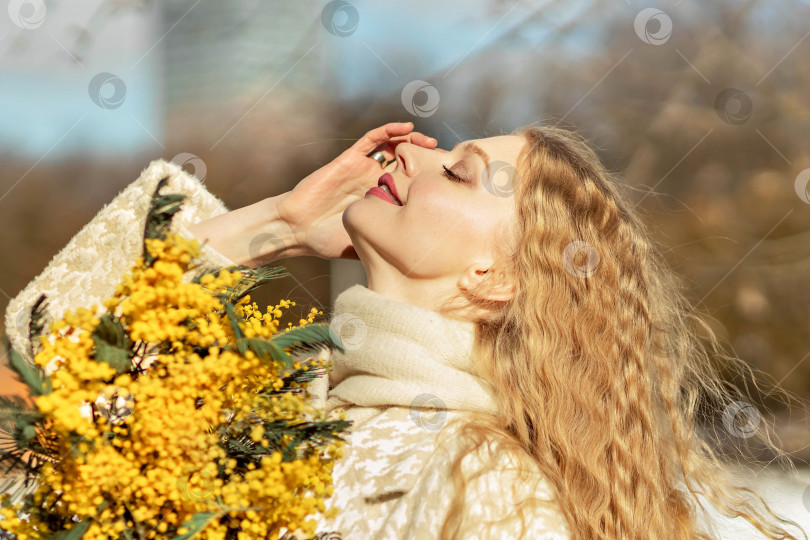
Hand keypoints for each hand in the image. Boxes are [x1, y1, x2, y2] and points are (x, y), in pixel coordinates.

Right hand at [276, 121, 436, 259]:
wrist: (298, 229)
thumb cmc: (327, 240)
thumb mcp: (365, 246)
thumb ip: (385, 247)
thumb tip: (414, 263)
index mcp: (381, 200)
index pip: (410, 186)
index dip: (427, 182)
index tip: (448, 183)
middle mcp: (374, 181)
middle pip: (406, 163)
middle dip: (426, 159)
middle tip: (445, 160)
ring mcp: (363, 168)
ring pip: (392, 147)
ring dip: (412, 141)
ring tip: (429, 143)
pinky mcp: (349, 159)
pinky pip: (371, 140)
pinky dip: (388, 131)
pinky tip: (405, 128)